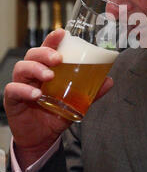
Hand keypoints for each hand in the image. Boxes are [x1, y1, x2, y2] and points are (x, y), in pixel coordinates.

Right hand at [4, 29, 112, 170]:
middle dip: (45, 53)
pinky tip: (36, 95)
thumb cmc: (56, 113)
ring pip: (21, 68)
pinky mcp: (12, 100)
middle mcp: (33, 74)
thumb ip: (92, 92)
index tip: (62, 33)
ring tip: (49, 76)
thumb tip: (109, 81)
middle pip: (33, 54)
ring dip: (35, 69)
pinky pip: (13, 90)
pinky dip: (24, 90)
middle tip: (57, 59)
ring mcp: (21, 85)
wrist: (42, 138)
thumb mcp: (76, 102)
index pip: (47, 49)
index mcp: (47, 69)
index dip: (53, 39)